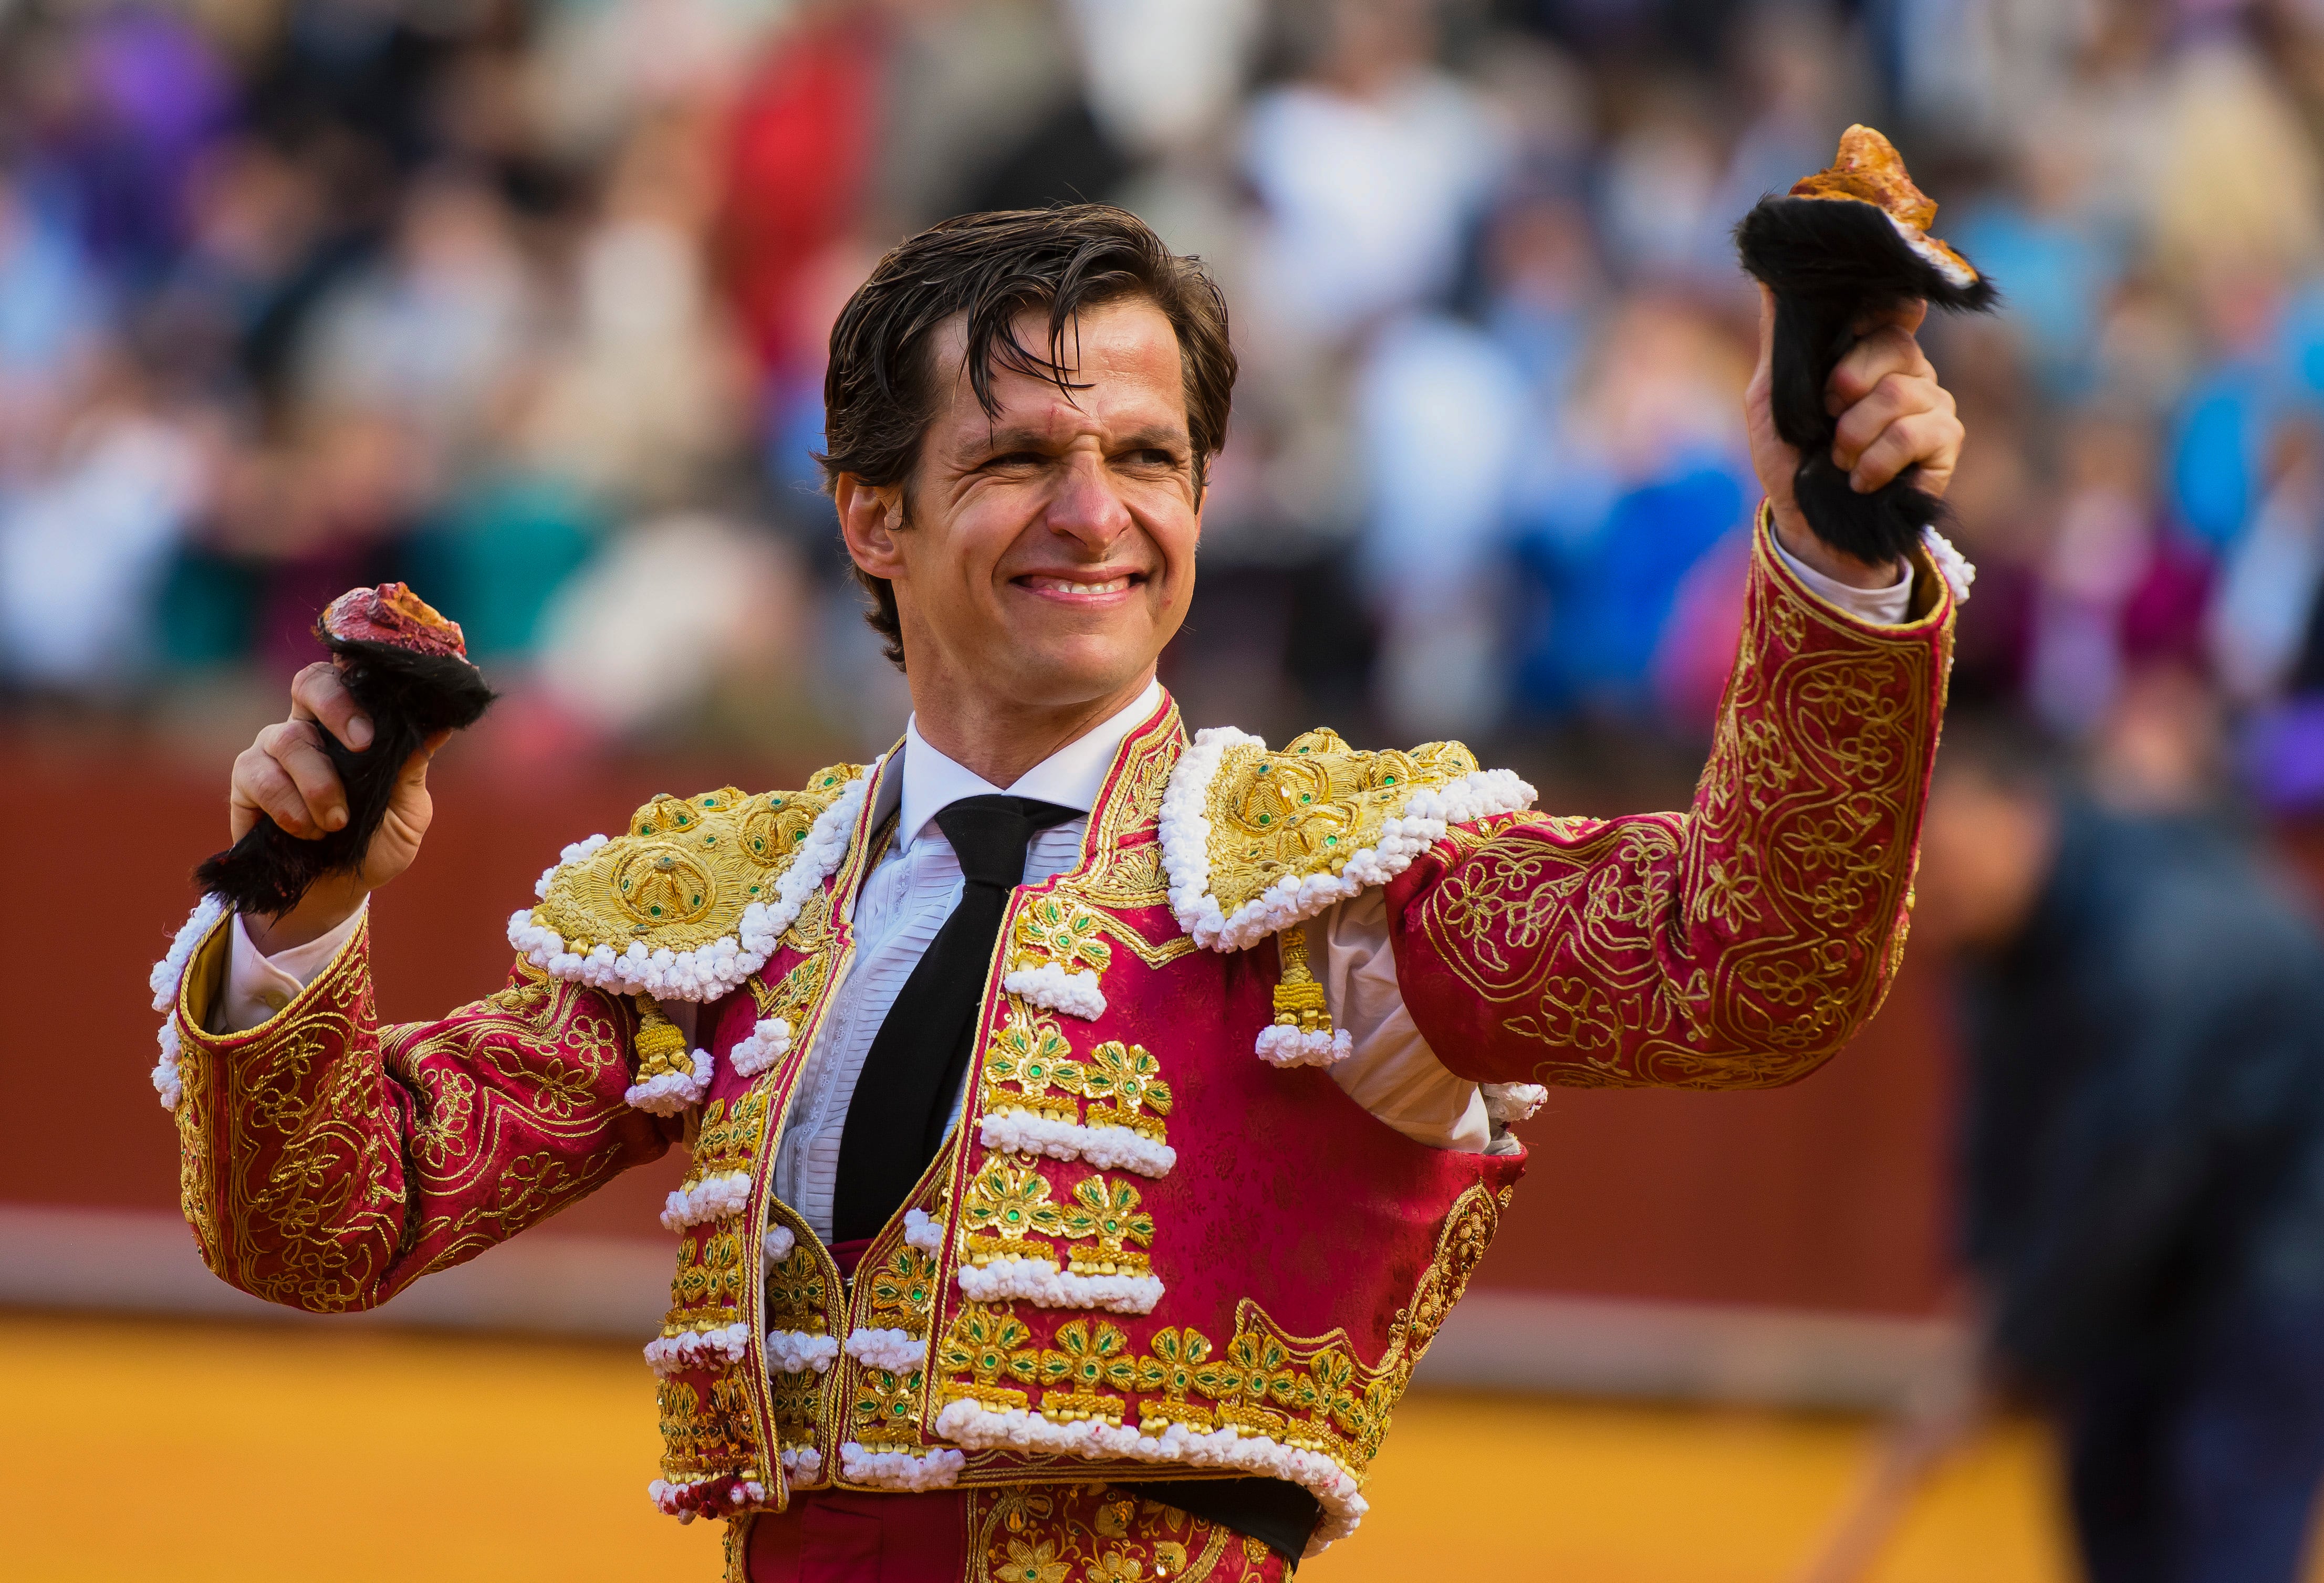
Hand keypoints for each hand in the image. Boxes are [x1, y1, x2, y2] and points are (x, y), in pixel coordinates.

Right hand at [228, 661, 446, 948]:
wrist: (335, 893)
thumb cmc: (376, 845)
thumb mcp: (407, 812)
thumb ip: (414, 768)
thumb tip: (443, 722)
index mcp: (354, 726)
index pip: (350, 679)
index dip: (360, 676)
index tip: (385, 707)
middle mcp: (311, 728)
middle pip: (310, 683)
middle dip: (337, 707)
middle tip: (363, 745)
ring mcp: (274, 749)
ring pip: (289, 739)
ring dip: (319, 784)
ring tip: (337, 822)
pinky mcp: (247, 779)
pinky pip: (260, 776)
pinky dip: (289, 806)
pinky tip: (308, 831)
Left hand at [1744, 284, 1964, 588]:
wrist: (1809, 525)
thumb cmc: (1792, 459)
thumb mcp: (1770, 397)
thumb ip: (1781, 339)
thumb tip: (1773, 278)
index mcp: (1869, 350)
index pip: (1894, 306)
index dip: (1873, 319)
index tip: (1840, 354)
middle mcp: (1908, 368)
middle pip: (1895, 344)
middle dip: (1846, 387)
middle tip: (1827, 420)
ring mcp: (1932, 401)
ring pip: (1900, 393)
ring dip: (1853, 435)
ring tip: (1839, 460)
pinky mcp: (1946, 440)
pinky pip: (1915, 433)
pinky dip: (1874, 461)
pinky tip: (1860, 481)